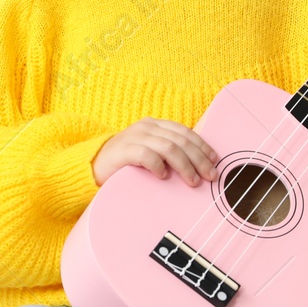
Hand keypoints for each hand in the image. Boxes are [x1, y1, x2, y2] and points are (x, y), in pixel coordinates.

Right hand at [91, 117, 219, 187]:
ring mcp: (134, 137)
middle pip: (180, 140)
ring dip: (185, 165)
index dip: (202, 145)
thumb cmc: (125, 163)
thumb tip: (199, 165)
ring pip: (169, 147)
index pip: (184, 131)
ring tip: (192, 181)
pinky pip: (146, 155)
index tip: (215, 160)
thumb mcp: (150, 153)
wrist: (92, 166)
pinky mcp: (123, 150)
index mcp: (155, 125)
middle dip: (199, 158)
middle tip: (210, 175)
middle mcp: (146, 127)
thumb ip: (168, 153)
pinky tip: (163, 176)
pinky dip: (158, 166)